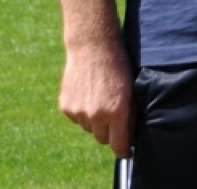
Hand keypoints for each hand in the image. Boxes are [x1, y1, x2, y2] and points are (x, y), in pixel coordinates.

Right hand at [59, 40, 133, 158]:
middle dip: (109, 132)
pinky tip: (88, 93)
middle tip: (114, 115)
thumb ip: (130, 114)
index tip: (126, 150)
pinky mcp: (66, 106)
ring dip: (95, 120)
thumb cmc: (118, 66)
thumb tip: (129, 134)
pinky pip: (76, 118)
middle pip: (103, 139)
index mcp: (116, 112)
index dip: (124, 150)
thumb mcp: (131, 90)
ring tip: (100, 97)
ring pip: (89, 128)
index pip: (118, 145)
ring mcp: (79, 111)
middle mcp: (96, 115)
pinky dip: (82, 111)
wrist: (93, 46)